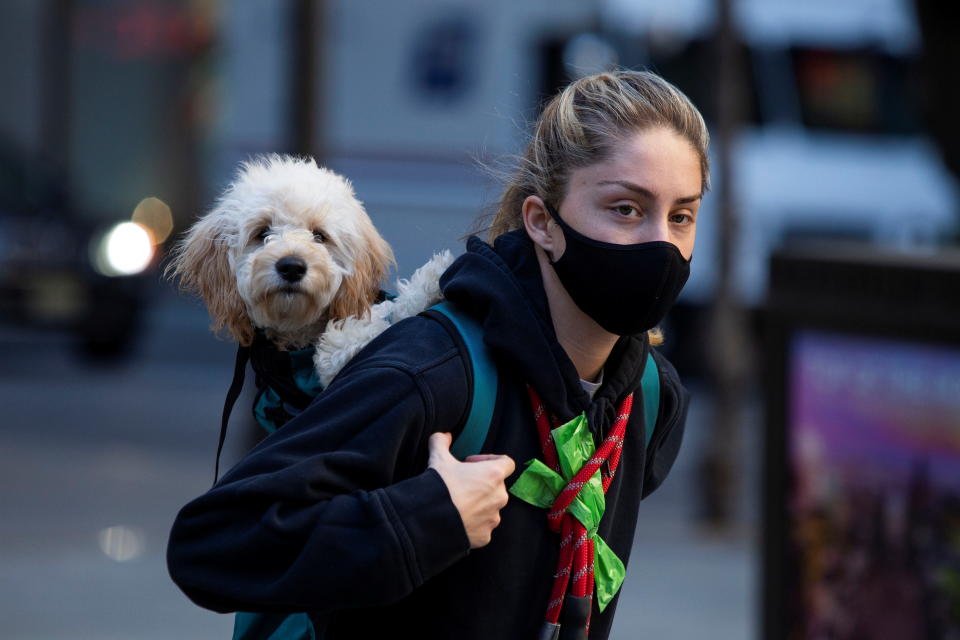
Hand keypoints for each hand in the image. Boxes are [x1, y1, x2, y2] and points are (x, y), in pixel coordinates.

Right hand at [428, 432, 514, 548]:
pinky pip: (482, 527)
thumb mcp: (438, 458)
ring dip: (479, 504)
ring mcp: (493, 518)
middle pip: (497, 486)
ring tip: (458, 503)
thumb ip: (441, 441)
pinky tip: (457, 519)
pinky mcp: (485, 536)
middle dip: (481, 484)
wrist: (430, 520)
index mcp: (494, 475)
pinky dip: (473, 523)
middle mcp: (500, 496)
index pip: (507, 462)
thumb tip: (443, 436)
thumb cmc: (440, 487)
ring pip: (491, 507)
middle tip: (461, 483)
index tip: (471, 464)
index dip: (490, 460)